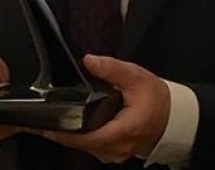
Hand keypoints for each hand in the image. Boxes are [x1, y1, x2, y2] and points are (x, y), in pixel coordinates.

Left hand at [41, 55, 169, 163]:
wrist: (174, 116)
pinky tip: (67, 125)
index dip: (66, 132)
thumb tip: (89, 61)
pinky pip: (91, 147)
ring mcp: (116, 153)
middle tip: (40, 119)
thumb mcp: (135, 76)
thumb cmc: (156, 98)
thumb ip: (111, 68)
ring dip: (68, 136)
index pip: (89, 137)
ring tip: (49, 120)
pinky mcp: (114, 152)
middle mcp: (118, 148)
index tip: (47, 124)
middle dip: (61, 132)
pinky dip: (78, 137)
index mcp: (124, 131)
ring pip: (85, 148)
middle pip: (82, 144)